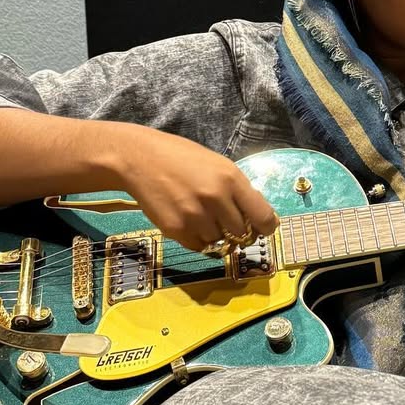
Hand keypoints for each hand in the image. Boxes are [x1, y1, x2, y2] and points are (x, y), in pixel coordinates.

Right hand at [115, 128, 278, 251]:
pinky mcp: (176, 230)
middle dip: (238, 230)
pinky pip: (198, 246)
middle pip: (242, 234)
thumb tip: (262, 218)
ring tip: (201, 214)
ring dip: (216, 234)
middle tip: (226, 220)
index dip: (265, 227)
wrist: (139, 158)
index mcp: (231, 179)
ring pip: (220, 242)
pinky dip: (198, 239)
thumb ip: (239, 190)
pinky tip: (188, 220)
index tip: (262, 229)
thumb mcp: (218, 165)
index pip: (263, 218)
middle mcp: (215, 199)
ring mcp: (195, 216)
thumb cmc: (182, 158)